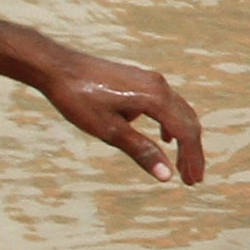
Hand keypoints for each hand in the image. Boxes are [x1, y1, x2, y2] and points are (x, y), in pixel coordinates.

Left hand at [35, 49, 207, 180]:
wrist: (57, 67)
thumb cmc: (79, 99)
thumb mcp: (109, 130)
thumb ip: (141, 151)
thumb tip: (167, 176)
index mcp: (155, 98)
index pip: (186, 132)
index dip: (192, 159)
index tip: (192, 182)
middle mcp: (159, 86)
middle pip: (188, 122)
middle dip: (191, 152)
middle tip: (192, 179)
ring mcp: (150, 81)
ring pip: (179, 112)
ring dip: (183, 139)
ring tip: (180, 163)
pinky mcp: (140, 80)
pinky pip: (167, 104)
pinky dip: (171, 124)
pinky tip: (165, 138)